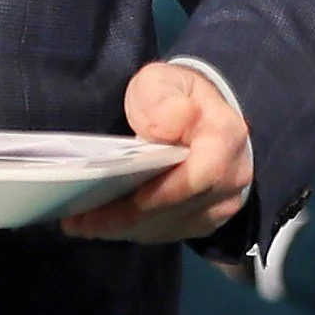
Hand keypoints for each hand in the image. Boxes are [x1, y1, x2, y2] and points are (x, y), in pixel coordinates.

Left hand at [63, 62, 253, 242]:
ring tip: (84, 224)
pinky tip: (105, 226)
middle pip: (180, 208)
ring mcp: (223, 202)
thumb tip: (172, 122)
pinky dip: (136, 231)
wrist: (199, 113)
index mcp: (226, 136)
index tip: (127, 199)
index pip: (203, 175)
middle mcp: (233, 176)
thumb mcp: (162, 82)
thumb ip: (163, 98)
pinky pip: (171, 233)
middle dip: (129, 217)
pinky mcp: (208, 219)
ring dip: (127, 229)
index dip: (165, 192)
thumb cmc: (174, 96)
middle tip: (82, 220)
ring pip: (172, 226)